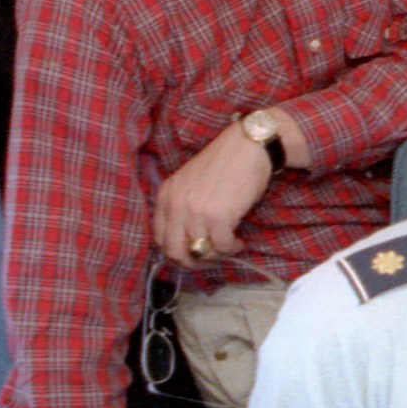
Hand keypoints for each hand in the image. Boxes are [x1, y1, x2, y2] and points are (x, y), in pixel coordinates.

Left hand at [152, 121, 273, 267]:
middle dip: (193, 262)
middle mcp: (175, 205)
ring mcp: (195, 212)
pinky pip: (222, 247)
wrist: (247, 146)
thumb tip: (190, 241)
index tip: (193, 253)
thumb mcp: (190, 183)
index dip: (176, 252)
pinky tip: (239, 242)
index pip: (159, 238)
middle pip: (174, 251)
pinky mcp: (218, 217)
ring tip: (229, 246)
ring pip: (199, 252)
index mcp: (166, 195)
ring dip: (217, 255)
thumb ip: (183, 207)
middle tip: (210, 259)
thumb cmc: (224, 163)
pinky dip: (232, 249)